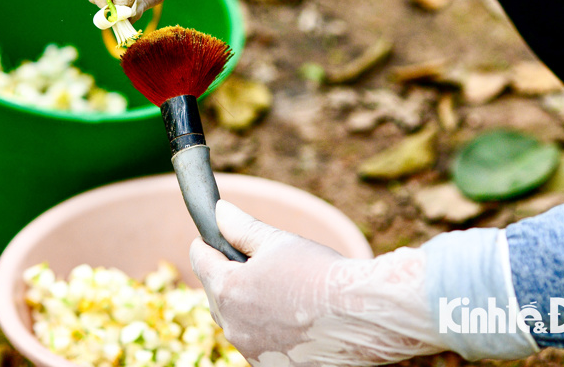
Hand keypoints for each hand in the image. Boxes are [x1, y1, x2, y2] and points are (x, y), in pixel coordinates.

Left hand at [190, 201, 446, 366]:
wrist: (363, 315)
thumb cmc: (320, 273)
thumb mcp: (278, 242)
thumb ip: (242, 228)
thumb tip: (218, 212)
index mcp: (229, 289)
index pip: (201, 260)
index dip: (206, 243)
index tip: (211, 236)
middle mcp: (233, 326)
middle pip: (217, 293)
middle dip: (227, 275)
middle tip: (249, 260)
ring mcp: (252, 350)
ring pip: (237, 321)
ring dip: (245, 304)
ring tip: (277, 289)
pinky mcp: (272, 366)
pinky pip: (257, 343)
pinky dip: (265, 328)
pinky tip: (288, 315)